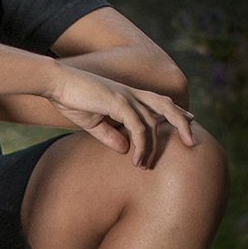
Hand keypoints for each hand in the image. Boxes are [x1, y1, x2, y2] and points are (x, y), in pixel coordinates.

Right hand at [47, 66, 195, 168]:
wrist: (55, 83)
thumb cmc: (71, 99)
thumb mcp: (93, 122)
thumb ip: (110, 135)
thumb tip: (124, 149)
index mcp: (128, 95)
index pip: (159, 102)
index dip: (176, 112)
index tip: (189, 122)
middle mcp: (132, 93)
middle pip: (167, 106)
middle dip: (182, 123)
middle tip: (192, 142)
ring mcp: (127, 97)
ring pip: (154, 121)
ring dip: (154, 147)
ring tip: (149, 165)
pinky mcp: (118, 103)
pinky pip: (138, 127)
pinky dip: (140, 145)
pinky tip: (136, 160)